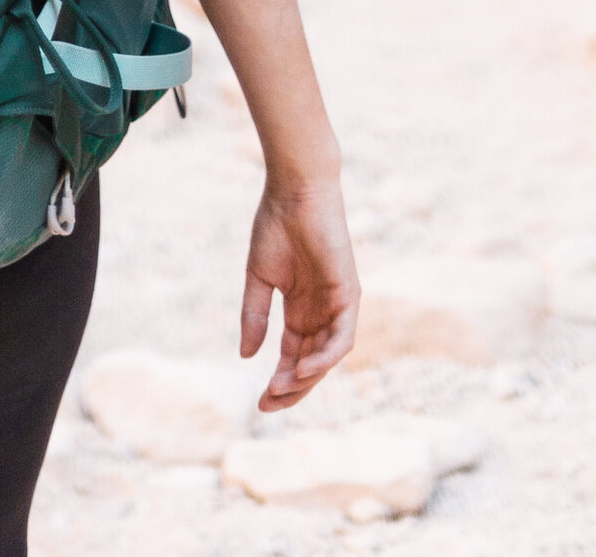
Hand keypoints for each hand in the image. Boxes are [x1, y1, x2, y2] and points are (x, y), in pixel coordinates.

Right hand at [240, 168, 358, 408]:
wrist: (295, 191)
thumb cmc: (275, 226)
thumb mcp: (259, 278)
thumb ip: (254, 316)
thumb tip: (246, 357)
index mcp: (300, 309)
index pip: (294, 356)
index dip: (279, 381)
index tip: (259, 402)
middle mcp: (321, 312)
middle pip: (311, 364)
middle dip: (292, 388)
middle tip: (268, 404)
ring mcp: (337, 305)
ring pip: (327, 356)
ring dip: (307, 378)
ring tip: (281, 389)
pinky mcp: (349, 294)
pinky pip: (342, 337)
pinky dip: (325, 357)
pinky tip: (304, 369)